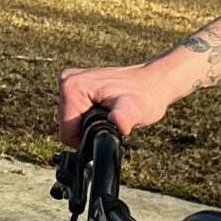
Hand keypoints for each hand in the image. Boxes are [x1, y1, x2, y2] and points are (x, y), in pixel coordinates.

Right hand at [58, 59, 177, 143]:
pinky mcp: (76, 84)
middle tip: (112, 119)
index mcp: (72, 87)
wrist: (153, 82)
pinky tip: (107, 108)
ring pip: (72, 121)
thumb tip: (118, 123)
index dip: (87, 139)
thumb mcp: (135, 111)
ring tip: (111, 113)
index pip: (67, 133)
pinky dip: (91, 115)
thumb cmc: (146, 97)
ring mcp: (70, 80)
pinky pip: (76, 112)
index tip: (108, 128)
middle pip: (68, 126)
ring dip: (92, 122)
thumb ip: (124, 118)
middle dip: (89, 129)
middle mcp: (66, 80)